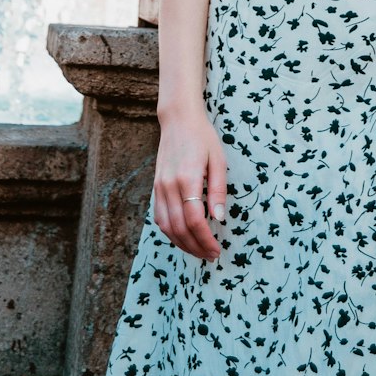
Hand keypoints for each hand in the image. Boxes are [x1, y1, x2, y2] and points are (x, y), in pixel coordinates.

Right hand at [153, 105, 227, 261]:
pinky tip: (183, 236)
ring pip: (166, 227)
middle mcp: (169, 185)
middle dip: (196, 247)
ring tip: (199, 251)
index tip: (217, 250)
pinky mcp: (155, 187)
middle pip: (180, 228)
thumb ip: (219, 190)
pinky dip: (170, 232)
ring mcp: (159, 187)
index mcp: (187, 178)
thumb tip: (219, 218)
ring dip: (182, 244)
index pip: (194, 220)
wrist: (178, 119)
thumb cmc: (202, 137)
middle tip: (211, 255)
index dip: (206, 240)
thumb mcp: (218, 160)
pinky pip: (159, 217)